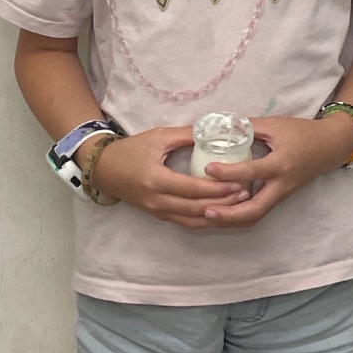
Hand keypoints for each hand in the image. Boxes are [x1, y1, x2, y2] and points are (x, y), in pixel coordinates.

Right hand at [87, 126, 250, 229]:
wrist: (105, 169)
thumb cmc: (132, 149)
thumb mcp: (159, 136)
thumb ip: (186, 135)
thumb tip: (214, 130)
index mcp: (156, 180)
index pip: (192, 189)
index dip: (217, 189)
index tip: (239, 183)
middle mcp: (157, 201)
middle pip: (196, 209)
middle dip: (223, 204)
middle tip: (246, 195)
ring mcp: (157, 212)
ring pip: (192, 221)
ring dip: (217, 216)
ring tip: (239, 206)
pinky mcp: (159, 216)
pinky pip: (185, 222)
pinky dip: (205, 220)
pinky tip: (221, 213)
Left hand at [198, 114, 352, 227]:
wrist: (329, 146)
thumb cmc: (302, 132)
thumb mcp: (275, 125)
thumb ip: (249, 127)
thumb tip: (221, 127)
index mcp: (280, 164)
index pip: (252, 172)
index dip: (229, 172)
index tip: (208, 168)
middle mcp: (281, 185)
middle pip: (255, 210)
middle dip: (229, 215)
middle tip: (206, 211)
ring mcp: (282, 195)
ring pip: (256, 216)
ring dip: (233, 219)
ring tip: (209, 216)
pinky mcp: (280, 198)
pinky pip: (260, 212)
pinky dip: (241, 215)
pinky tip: (224, 211)